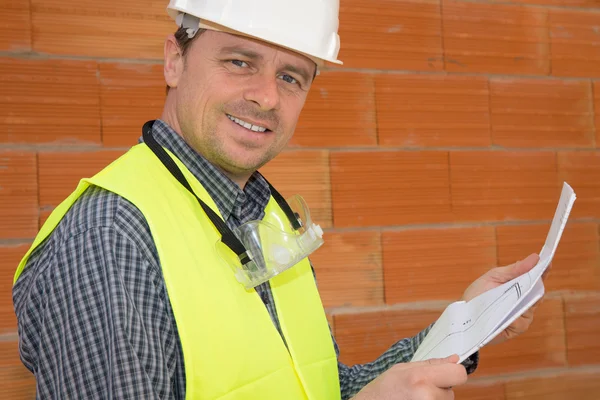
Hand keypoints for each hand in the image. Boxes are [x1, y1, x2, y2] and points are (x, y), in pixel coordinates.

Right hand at [351, 354, 466, 399]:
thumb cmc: (382, 390)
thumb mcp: (402, 369)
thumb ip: (431, 364)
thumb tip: (454, 359)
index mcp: (420, 377)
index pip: (458, 374)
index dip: (454, 373)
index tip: (447, 375)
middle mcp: (426, 396)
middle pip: (451, 392)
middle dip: (439, 390)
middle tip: (419, 390)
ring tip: (414, 398)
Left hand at [462, 253, 546, 344]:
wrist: (462, 315)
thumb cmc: (477, 294)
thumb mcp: (493, 277)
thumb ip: (514, 269)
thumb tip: (535, 258)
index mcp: (519, 287)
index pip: (536, 279)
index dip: (543, 271)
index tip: (548, 261)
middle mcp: (524, 302)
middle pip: (537, 293)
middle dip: (536, 284)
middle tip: (534, 274)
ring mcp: (521, 317)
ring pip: (530, 308)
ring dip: (523, 300)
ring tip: (513, 293)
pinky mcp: (515, 329)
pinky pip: (520, 323)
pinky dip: (515, 317)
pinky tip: (506, 313)